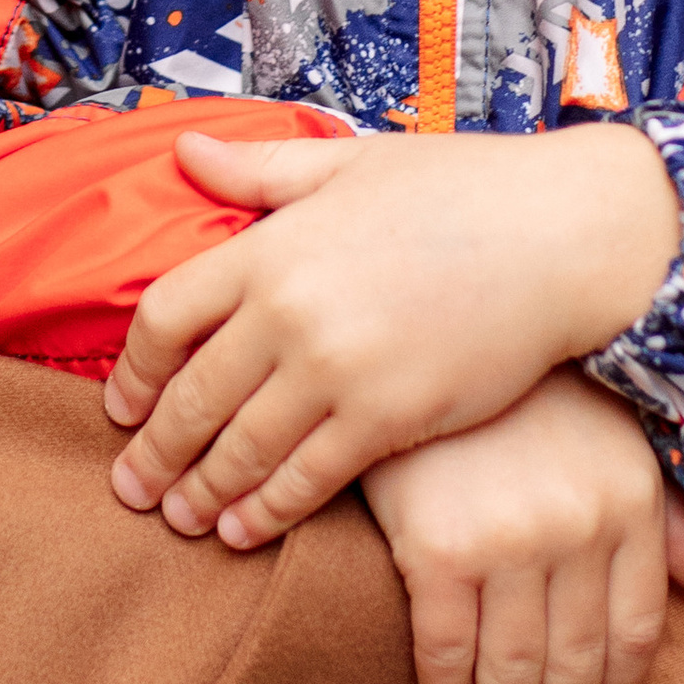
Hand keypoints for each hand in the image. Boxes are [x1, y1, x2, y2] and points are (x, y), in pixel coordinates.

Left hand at [104, 120, 679, 544]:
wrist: (560, 234)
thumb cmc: (459, 190)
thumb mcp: (349, 163)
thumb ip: (260, 172)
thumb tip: (181, 153)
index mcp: (270, 245)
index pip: (165, 316)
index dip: (135, 372)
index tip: (123, 406)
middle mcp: (289, 309)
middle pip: (191, 396)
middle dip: (154, 451)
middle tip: (130, 489)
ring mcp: (337, 369)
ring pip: (242, 448)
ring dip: (201, 492)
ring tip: (180, 519)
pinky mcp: (388, 417)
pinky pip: (308, 478)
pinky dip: (267, 510)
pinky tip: (245, 530)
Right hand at [362, 371, 683, 683]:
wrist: (428, 327)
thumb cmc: (523, 388)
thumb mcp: (612, 439)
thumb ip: (666, 516)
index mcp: (628, 505)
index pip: (635, 631)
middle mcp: (578, 530)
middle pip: (575, 663)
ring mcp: (506, 542)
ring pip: (512, 669)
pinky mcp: (435, 546)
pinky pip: (445, 646)